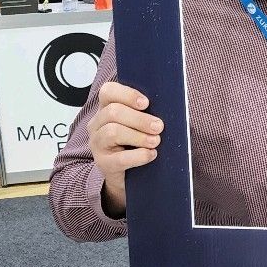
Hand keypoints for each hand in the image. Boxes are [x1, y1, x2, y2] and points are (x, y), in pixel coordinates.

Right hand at [87, 80, 161, 216]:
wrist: (130, 175)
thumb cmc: (138, 143)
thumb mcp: (141, 124)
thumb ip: (148, 112)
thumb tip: (168, 106)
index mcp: (106, 107)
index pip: (108, 91)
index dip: (127, 94)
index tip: (146, 103)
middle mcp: (97, 123)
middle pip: (113, 112)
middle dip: (139, 119)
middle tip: (159, 126)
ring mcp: (98, 144)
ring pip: (113, 132)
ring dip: (138, 136)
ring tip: (155, 141)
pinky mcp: (104, 164)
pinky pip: (119, 158)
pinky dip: (139, 156)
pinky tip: (151, 155)